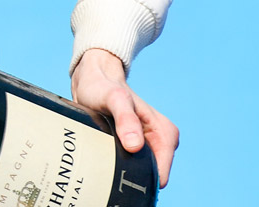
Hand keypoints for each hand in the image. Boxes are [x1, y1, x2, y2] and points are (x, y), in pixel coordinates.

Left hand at [71, 48, 177, 187]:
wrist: (93, 80)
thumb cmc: (104, 87)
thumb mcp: (114, 99)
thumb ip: (126, 119)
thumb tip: (135, 146)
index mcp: (166, 133)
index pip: (160, 175)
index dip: (140, 177)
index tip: (118, 169)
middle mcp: (162, 141)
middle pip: (149, 176)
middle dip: (131, 174)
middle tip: (107, 157)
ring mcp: (150, 145)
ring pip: (140, 172)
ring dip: (124, 168)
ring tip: (105, 151)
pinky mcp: (138, 147)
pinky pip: (132, 166)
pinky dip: (120, 165)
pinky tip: (106, 154)